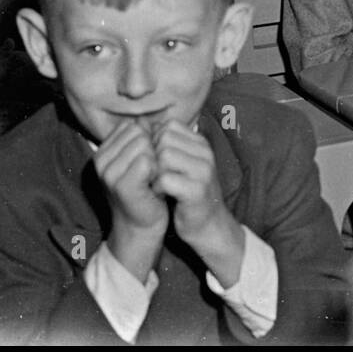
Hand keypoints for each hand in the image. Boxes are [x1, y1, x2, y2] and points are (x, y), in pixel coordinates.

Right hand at [96, 120, 169, 281]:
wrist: (141, 226)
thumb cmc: (144, 190)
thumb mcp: (139, 160)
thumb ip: (141, 138)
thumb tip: (148, 118)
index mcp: (102, 152)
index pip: (132, 126)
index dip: (148, 139)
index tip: (148, 161)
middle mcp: (100, 161)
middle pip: (139, 133)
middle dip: (153, 147)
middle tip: (152, 171)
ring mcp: (109, 174)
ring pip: (144, 145)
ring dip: (156, 159)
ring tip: (153, 177)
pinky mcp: (123, 186)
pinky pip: (148, 161)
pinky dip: (158, 170)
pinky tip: (155, 184)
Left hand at [153, 121, 244, 285]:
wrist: (209, 225)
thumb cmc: (189, 193)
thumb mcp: (184, 164)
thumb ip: (170, 146)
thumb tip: (142, 126)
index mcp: (201, 144)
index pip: (169, 126)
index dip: (154, 141)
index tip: (154, 161)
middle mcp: (205, 153)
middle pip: (164, 138)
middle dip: (152, 156)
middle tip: (153, 174)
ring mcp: (203, 171)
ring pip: (164, 156)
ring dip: (153, 172)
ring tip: (156, 184)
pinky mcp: (197, 190)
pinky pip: (165, 179)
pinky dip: (156, 188)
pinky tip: (160, 195)